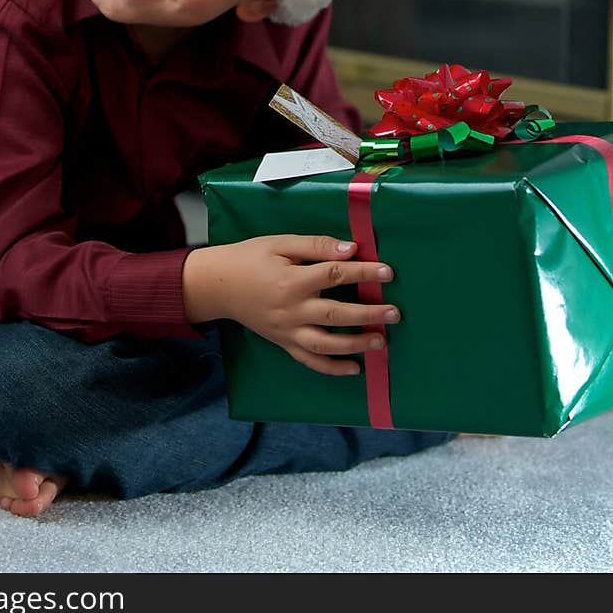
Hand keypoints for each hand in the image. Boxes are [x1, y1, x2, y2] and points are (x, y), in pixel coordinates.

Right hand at [182, 234, 398, 375]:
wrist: (218, 284)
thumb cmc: (251, 258)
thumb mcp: (280, 243)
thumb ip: (315, 246)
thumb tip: (350, 249)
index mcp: (292, 280)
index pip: (335, 275)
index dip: (363, 272)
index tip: (387, 271)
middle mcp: (292, 310)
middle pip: (336, 314)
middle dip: (368, 315)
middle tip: (394, 313)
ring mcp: (288, 331)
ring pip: (326, 344)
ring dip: (356, 345)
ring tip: (381, 341)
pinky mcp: (283, 343)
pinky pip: (309, 361)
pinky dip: (333, 368)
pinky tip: (355, 369)